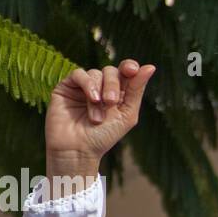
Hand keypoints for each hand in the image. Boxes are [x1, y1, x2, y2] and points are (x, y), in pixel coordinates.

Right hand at [44, 58, 155, 181]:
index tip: (132, 70)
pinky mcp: (67, 86)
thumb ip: (136, 90)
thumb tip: (150, 66)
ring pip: (96, 73)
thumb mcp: (127, 114)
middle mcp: (102, 87)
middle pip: (112, 71)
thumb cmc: (104, 137)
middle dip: (113, 85)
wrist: (78, 150)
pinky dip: (87, 84)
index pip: (126, 71)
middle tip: (111, 102)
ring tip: (97, 115)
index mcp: (119, 93)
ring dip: (99, 92)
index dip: (130, 66)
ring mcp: (84, 86)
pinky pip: (79, 74)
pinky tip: (92, 99)